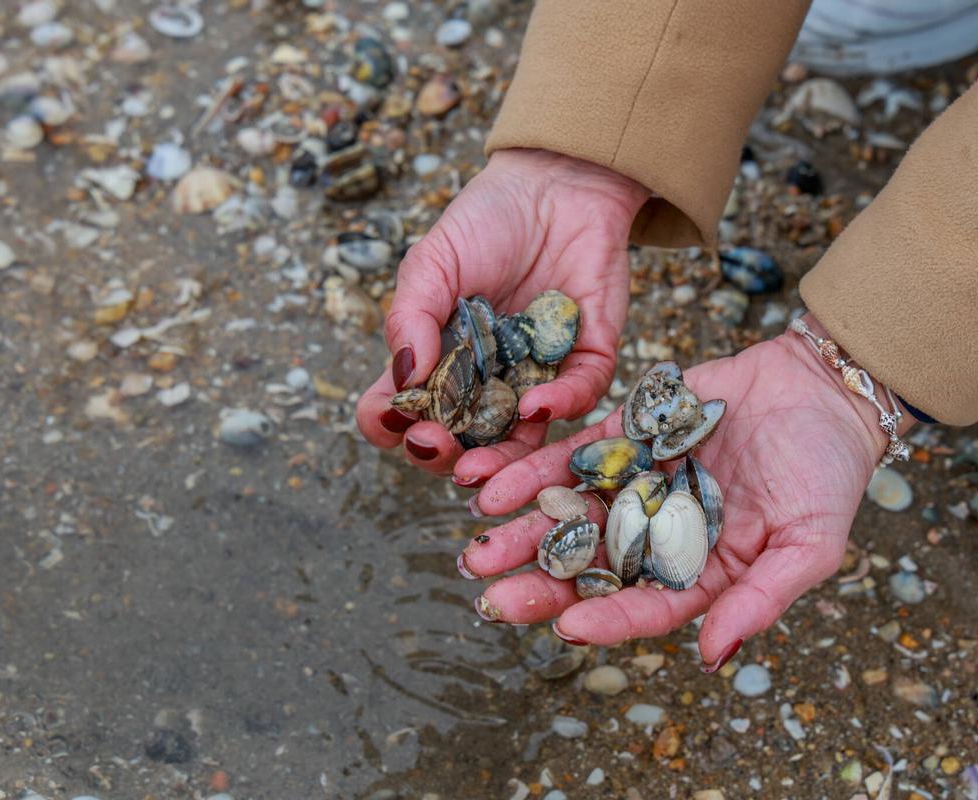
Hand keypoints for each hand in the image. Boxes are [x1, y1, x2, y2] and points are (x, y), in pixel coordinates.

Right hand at [356, 149, 649, 479]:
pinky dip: (556, 407)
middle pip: (459, 441)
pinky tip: (534, 406)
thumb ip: (411, 317)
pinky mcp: (586, 359)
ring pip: (518, 440)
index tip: (392, 419)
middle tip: (431, 445)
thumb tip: (402, 378)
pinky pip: (576, 397)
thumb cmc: (486, 220)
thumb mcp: (432, 262)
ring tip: (475, 466)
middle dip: (440, 455)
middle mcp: (486, 379)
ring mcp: (536, 374)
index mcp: (439, 359)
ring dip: (497, 461)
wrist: (560, 181)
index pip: (405, 410)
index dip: (390, 425)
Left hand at [459, 325, 908, 669]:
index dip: (609, 618)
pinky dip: (531, 472)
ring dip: (521, 532)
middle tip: (490, 596)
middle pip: (593, 566)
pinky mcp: (622, 433)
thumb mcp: (811, 543)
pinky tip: (490, 486)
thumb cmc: (829, 472)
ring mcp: (636, 483)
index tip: (567, 626)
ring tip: (477, 548)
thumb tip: (712, 657)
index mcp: (700, 570)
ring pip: (569, 515)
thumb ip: (762, 597)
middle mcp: (658, 533)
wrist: (821, 388)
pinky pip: (570, 457)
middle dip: (541, 583)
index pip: (647, 604)